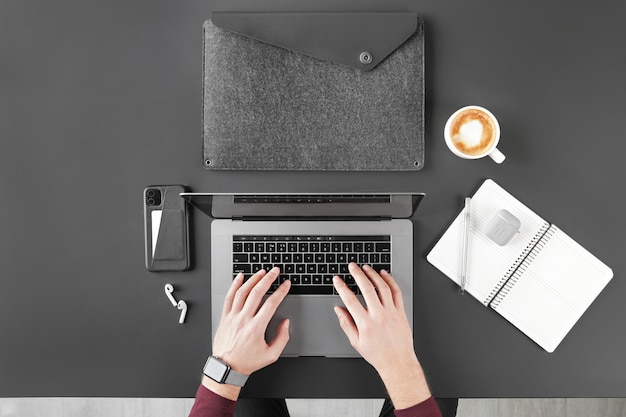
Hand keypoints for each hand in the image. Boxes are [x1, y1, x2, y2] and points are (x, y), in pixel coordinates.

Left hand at [204, 267, 290, 398]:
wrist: (226, 368)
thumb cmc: (247, 362)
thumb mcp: (271, 355)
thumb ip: (282, 338)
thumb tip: (285, 323)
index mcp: (256, 328)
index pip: (271, 303)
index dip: (281, 291)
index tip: (286, 284)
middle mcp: (244, 320)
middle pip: (257, 293)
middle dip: (268, 279)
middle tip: (275, 272)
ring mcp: (233, 317)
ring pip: (243, 292)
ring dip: (253, 279)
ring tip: (261, 272)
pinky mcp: (225, 317)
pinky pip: (229, 297)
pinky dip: (235, 285)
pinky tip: (240, 277)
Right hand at [333, 263, 431, 408]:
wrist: (397, 362)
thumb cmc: (377, 354)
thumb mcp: (356, 342)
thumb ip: (346, 324)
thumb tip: (338, 310)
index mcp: (365, 324)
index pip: (350, 300)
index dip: (341, 287)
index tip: (337, 279)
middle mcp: (378, 315)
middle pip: (366, 288)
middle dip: (357, 274)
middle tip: (352, 266)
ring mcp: (391, 312)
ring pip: (382, 287)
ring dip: (373, 274)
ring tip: (366, 268)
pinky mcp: (400, 312)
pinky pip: (396, 292)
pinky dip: (390, 281)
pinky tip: (384, 274)